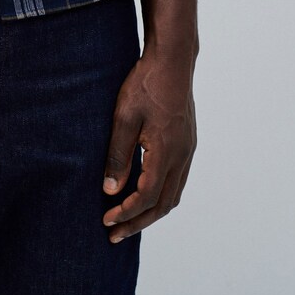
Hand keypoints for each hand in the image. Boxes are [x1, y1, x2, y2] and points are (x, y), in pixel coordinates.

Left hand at [101, 53, 196, 242]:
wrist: (172, 60)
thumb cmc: (146, 84)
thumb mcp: (124, 118)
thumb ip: (118, 155)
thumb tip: (110, 190)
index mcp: (167, 152)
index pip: (147, 196)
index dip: (127, 213)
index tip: (106, 220)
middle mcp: (182, 156)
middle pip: (163, 204)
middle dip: (138, 222)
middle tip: (114, 234)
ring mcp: (187, 150)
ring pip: (173, 194)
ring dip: (151, 212)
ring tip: (129, 220)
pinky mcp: (187, 142)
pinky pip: (177, 180)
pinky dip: (161, 196)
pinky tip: (146, 193)